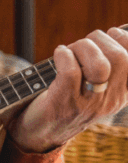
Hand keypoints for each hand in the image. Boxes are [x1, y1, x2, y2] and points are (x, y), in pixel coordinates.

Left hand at [9, 26, 127, 152]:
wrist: (42, 131)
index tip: (109, 36)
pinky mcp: (64, 102)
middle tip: (82, 44)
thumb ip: (108, 62)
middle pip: (121, 59)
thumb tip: (121, 31)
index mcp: (122, 92)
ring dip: (82, 48)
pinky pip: (71, 72)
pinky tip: (58, 54)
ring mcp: (88, 103)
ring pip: (99, 65)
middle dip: (99, 40)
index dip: (124, 40)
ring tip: (69, 51)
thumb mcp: (97, 84)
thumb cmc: (68, 97)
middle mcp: (110, 99)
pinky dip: (63, 56)